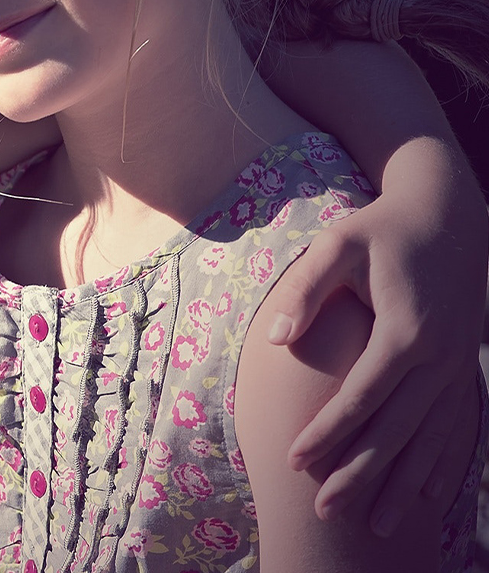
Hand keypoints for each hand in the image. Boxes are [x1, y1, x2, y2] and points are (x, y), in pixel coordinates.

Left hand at [261, 152, 486, 534]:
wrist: (447, 214)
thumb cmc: (380, 229)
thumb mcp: (337, 245)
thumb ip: (306, 292)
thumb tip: (276, 338)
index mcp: (406, 332)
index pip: (360, 397)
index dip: (328, 432)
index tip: (294, 460)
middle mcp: (440, 358)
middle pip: (396, 430)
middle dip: (359, 473)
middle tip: (324, 511)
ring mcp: (458, 367)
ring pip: (430, 440)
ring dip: (402, 484)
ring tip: (372, 525)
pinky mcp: (464, 368)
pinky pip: (455, 428)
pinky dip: (440, 466)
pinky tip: (424, 499)